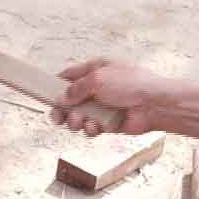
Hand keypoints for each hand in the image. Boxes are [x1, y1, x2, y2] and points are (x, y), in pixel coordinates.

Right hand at [53, 58, 167, 136]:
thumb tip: (62, 98)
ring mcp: (103, 106)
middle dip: (62, 110)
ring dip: (76, 121)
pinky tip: (96, 127)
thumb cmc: (130, 84)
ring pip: (79, 116)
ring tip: (80, 122)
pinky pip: (92, 127)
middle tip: (57, 118)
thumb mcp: (98, 78)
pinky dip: (91, 128)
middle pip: (71, 100)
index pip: (70, 76)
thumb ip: (77, 88)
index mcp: (96, 70)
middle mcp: (98, 88)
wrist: (154, 105)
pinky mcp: (108, 123)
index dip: (57, 85)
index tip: (44, 93)